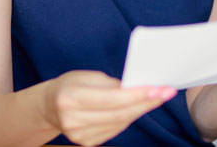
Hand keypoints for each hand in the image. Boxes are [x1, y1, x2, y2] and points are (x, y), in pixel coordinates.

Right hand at [44, 70, 176, 145]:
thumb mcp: (86, 76)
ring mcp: (79, 136)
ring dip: (141, 109)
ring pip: (120, 123)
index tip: (158, 87)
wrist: (50, 106)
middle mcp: (73, 120)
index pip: (111, 98)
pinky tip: (140, 106)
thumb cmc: (70, 85)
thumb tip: (137, 87)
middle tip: (166, 91)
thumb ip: (110, 84)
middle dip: (146, 101)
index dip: (137, 94)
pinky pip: (115, 129)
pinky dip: (130, 117)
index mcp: (71, 97)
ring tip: (158, 96)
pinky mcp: (87, 143)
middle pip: (119, 113)